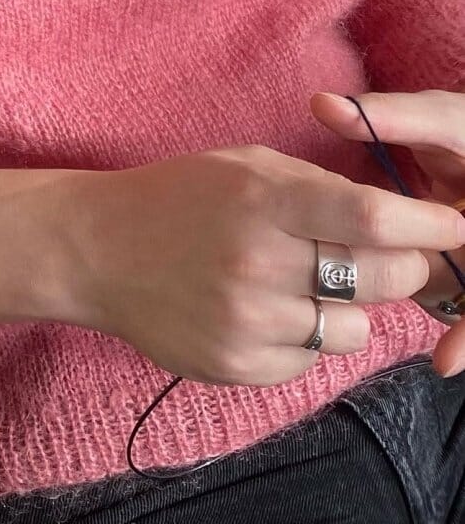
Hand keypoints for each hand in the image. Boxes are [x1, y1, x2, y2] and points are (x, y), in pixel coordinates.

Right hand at [58, 143, 464, 387]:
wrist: (98, 248)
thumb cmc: (178, 196)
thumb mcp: (245, 164)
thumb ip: (316, 186)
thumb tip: (396, 217)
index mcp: (264, 198)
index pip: (372, 218)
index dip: (426, 226)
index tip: (449, 226)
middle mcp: (258, 260)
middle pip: (379, 278)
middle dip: (404, 267)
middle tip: (390, 257)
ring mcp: (246, 319)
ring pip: (354, 329)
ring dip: (353, 308)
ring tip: (313, 283)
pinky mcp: (235, 364)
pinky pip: (310, 360)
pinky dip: (309, 337)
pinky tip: (273, 309)